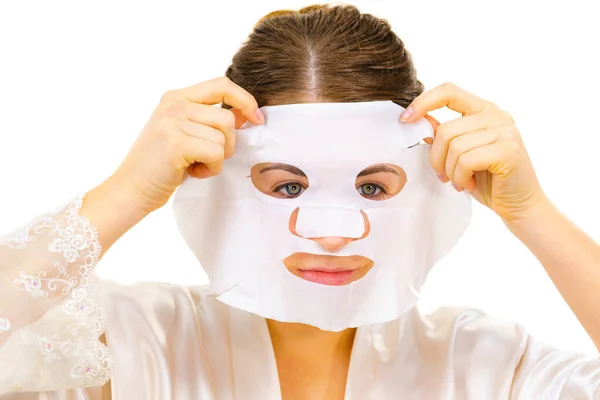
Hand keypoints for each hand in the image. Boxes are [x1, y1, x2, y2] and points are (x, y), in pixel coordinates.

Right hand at [111, 77, 263, 213]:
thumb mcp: (186, 134)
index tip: (256, 118)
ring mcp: (172, 121)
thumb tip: (247, 114)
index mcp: (176, 96)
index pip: (222, 85)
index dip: (245, 100)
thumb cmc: (162, 165)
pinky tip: (193, 172)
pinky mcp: (175, 143)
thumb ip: (211, 120)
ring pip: (223, 137)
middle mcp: (173, 104)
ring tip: (196, 165)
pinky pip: (216, 153)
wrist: (130, 189)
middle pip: (227, 118)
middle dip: (228, 144)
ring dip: (218, 159)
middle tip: (208, 158)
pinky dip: (211, 169)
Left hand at [400, 82, 547, 221]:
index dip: (424, 102)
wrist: (520, 205)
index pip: (449, 91)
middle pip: (445, 130)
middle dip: (437, 159)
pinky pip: (465, 160)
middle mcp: (497, 116)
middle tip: (444, 176)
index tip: (405, 120)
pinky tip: (469, 185)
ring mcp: (505, 131)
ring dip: (450, 171)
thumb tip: (418, 120)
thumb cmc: (487, 180)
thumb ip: (443, 135)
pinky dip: (461, 177)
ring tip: (461, 181)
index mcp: (484, 110)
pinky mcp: (508, 151)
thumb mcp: (459, 154)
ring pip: (454, 146)